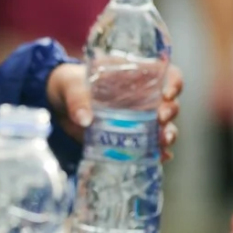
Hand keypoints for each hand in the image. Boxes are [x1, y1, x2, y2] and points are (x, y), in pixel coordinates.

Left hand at [46, 63, 182, 161]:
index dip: (174, 83)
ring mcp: (139, 119)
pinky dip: (157, 153)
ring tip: (163, 142)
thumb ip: (77, 98)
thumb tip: (85, 120)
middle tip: (161, 119)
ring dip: (168, 134)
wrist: (58, 105)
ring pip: (165, 126)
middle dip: (171, 111)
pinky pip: (150, 146)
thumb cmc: (70, 85)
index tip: (167, 93)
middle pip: (170, 103)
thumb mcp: (71, 86)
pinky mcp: (130, 138)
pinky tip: (160, 158)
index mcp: (136, 76)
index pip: (167, 75)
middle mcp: (144, 98)